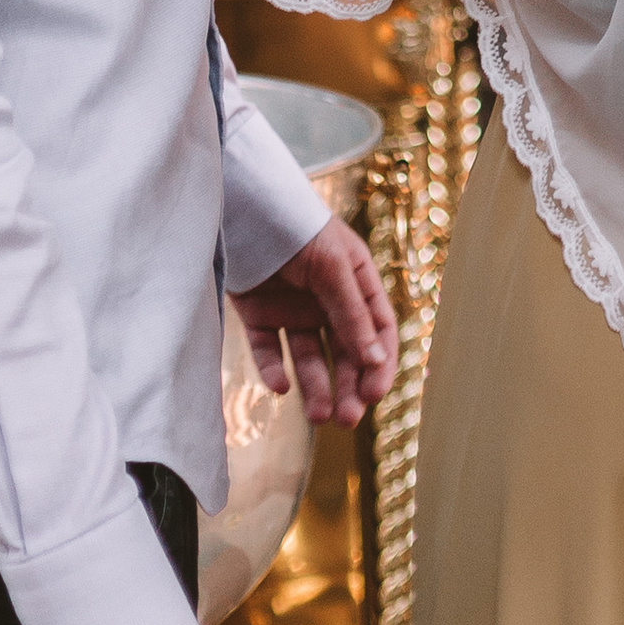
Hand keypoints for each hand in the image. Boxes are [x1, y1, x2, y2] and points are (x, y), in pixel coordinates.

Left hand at [231, 218, 397, 426]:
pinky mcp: (260, 315)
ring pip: (309, 358)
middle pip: (345, 352)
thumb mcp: (333, 268)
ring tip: (318, 416)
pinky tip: (279, 385)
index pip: (378, 330)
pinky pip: (270, 350)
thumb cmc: (299, 227)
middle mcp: (328, 300)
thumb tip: (377, 359)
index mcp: (356, 282)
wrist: (243, 205)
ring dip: (316, 387)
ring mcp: (293, 309)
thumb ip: (352, 314)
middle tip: (346, 419)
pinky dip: (274, 370)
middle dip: (348, 386)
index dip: (380, 363)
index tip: (374, 395)